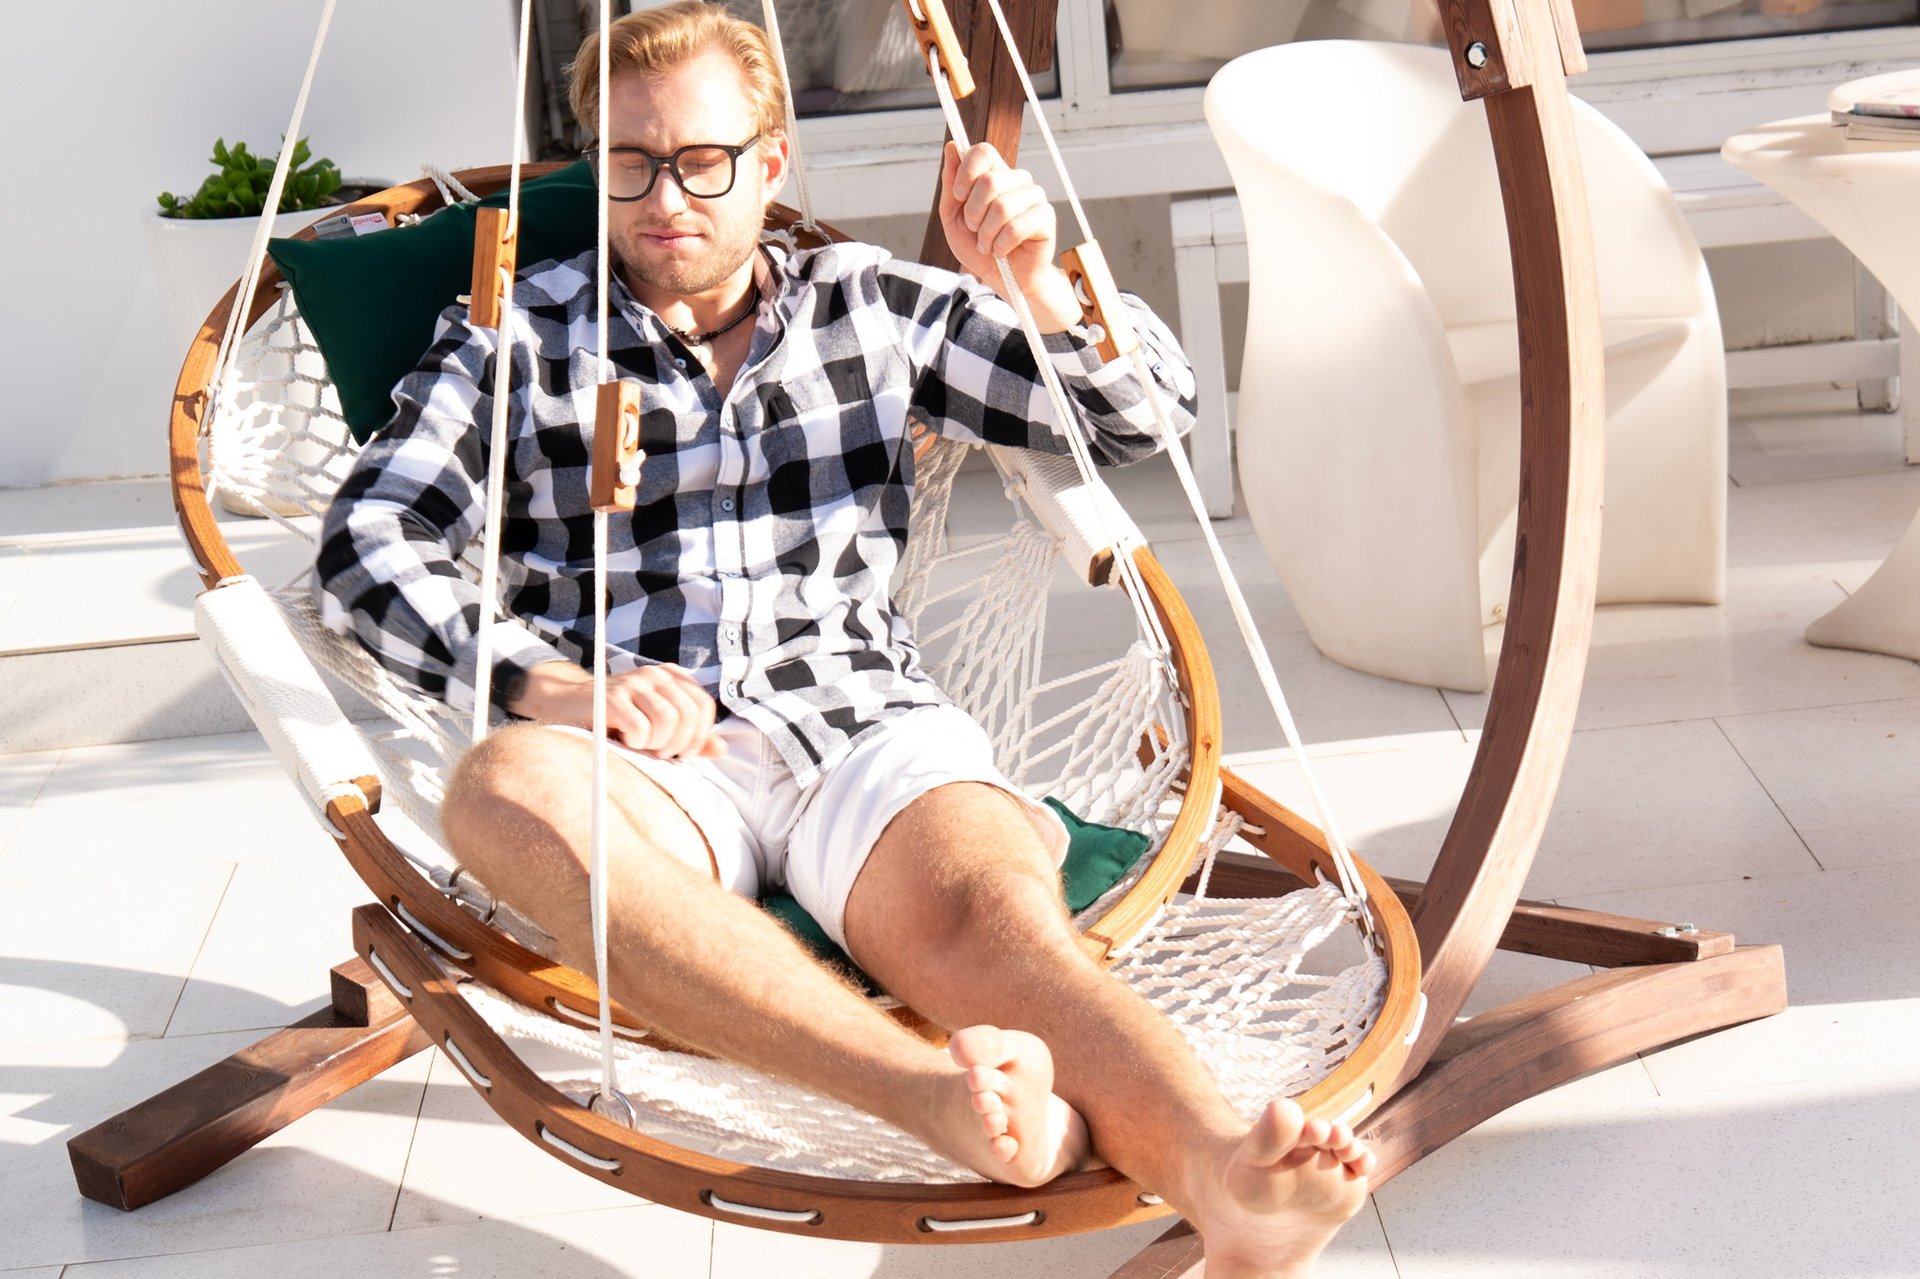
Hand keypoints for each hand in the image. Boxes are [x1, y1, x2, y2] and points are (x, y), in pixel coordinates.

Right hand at [509, 661, 725, 758]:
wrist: (570, 706)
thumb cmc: (618, 721)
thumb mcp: (658, 729)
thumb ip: (690, 738)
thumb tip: (722, 749)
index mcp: (671, 677)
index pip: (703, 705)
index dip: (700, 735)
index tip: (684, 753)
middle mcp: (655, 674)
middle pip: (689, 713)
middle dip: (679, 743)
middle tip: (660, 753)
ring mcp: (634, 682)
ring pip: (668, 720)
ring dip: (657, 743)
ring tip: (642, 745)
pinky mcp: (612, 696)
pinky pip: (641, 727)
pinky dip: (637, 742)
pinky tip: (625, 740)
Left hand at [940, 142, 1079, 331]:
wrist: (1004, 280)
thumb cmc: (980, 247)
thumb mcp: (954, 218)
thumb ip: (951, 184)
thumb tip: (952, 146)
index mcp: (995, 174)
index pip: (983, 151)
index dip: (966, 172)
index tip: (958, 196)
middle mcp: (1017, 180)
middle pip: (989, 181)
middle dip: (973, 213)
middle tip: (974, 230)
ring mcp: (1034, 197)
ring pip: (1002, 206)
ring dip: (986, 233)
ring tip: (987, 244)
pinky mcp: (1045, 218)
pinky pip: (1016, 227)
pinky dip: (1001, 245)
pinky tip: (1001, 251)